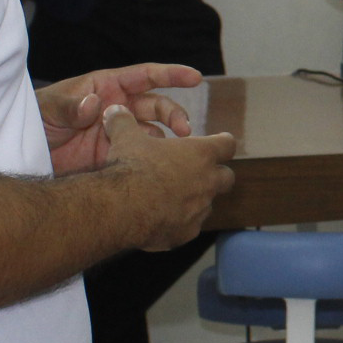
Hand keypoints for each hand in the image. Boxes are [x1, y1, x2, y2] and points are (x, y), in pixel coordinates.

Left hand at [40, 63, 206, 174]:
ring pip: (153, 134)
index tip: (195, 77)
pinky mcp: (115, 157)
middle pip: (157, 107)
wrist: (22, 154)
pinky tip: (159, 170)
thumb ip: (71, 106)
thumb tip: (94, 104)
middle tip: (185, 131)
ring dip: (167, 142)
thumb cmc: (34, 119)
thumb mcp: (49, 109)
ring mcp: (119, 134)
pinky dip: (152, 162)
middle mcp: (119, 108)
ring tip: (174, 155)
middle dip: (175, 116)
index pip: (146, 77)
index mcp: (107, 87)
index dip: (171, 75)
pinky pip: (140, 157)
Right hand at [100, 105, 237, 251]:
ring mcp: (199, 210)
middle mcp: (208, 182)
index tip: (221, 140)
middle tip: (201, 172)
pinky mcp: (187, 233)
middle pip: (227, 177)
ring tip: (175, 197)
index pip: (227, 144)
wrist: (122, 207)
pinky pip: (189, 226)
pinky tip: (162, 219)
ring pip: (208, 204)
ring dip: (197, 199)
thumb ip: (124, 122)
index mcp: (201, 154)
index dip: (223, 142)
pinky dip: (180, 222)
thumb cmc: (130, 167)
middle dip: (217, 174)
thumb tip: (115, 109)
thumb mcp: (125, 137)